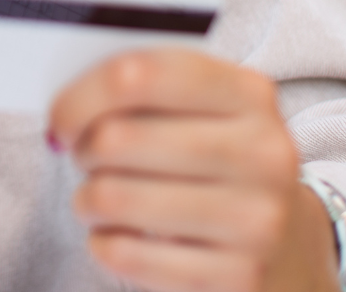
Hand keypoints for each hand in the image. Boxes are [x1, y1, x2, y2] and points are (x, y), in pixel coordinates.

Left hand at [48, 49, 337, 291]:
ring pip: (115, 197)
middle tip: (82, 155)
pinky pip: (127, 254)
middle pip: (119, 138)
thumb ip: (143, 89)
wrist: (286, 243)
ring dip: (87, 198)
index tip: (59, 116)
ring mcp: (256, 220)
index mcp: (249, 94)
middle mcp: (263, 154)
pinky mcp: (237, 276)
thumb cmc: (215, 159)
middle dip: (82, 148)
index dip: (81, 95)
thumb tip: (64, 104)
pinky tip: (117, 235)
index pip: (139, 74)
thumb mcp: (201, 110)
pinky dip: (104, 242)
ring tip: (96, 196)